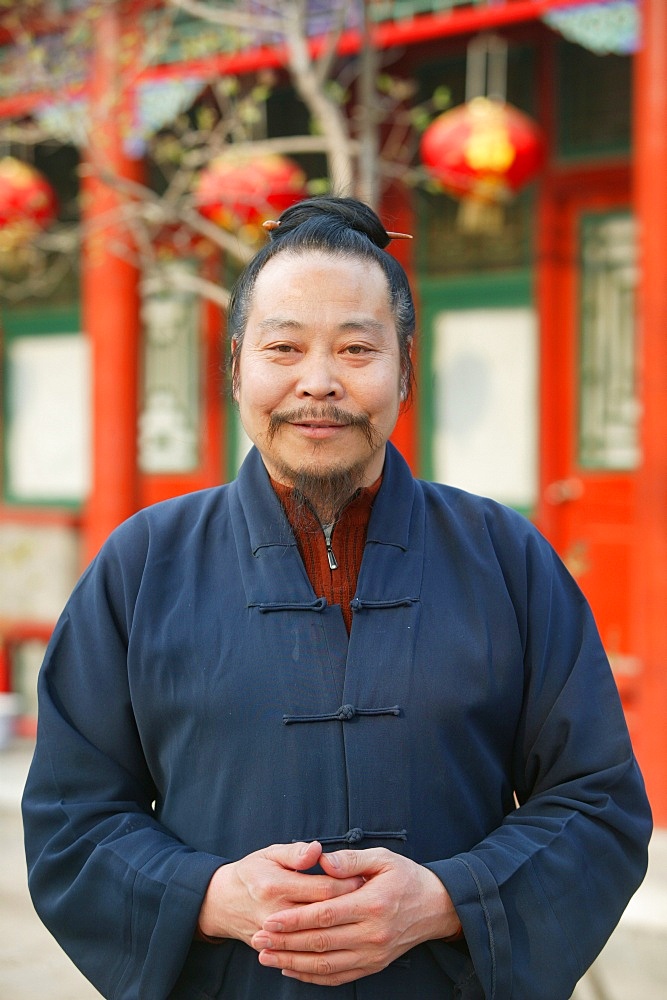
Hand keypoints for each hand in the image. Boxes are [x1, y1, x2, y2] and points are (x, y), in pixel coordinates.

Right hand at [197, 841, 362, 944]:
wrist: (223, 903)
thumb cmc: (252, 872)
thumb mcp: (270, 853)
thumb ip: (296, 852)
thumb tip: (318, 850)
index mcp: (276, 885)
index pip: (322, 889)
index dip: (347, 884)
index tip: (364, 878)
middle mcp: (275, 914)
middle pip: (324, 916)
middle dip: (350, 908)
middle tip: (369, 899)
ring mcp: (275, 937)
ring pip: (317, 941)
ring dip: (342, 931)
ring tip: (359, 920)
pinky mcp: (275, 950)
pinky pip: (305, 958)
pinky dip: (327, 952)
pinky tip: (342, 944)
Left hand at [250, 847, 460, 985]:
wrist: (436, 907)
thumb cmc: (406, 877)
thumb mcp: (383, 858)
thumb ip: (351, 859)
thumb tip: (322, 861)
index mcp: (372, 904)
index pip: (325, 915)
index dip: (295, 920)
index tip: (269, 920)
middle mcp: (372, 934)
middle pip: (320, 943)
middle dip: (285, 943)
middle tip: (258, 939)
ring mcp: (373, 954)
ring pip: (325, 964)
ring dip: (293, 962)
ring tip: (266, 956)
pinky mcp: (373, 966)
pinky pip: (338, 976)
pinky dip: (312, 976)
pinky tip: (292, 969)